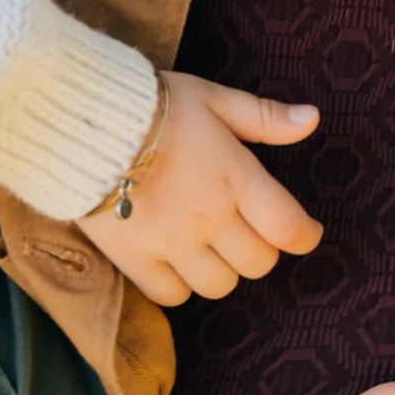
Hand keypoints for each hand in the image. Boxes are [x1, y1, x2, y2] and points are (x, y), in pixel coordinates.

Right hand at [76, 71, 321, 306]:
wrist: (83, 123)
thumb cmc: (153, 105)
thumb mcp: (213, 99)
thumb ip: (264, 117)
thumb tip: (312, 119)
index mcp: (237, 178)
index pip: (289, 228)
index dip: (305, 236)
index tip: (304, 233)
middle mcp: (211, 218)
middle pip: (258, 263)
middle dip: (259, 249)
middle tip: (245, 231)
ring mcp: (173, 244)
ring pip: (219, 285)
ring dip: (221, 269)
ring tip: (208, 246)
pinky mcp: (136, 260)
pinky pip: (172, 296)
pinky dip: (179, 285)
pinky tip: (173, 260)